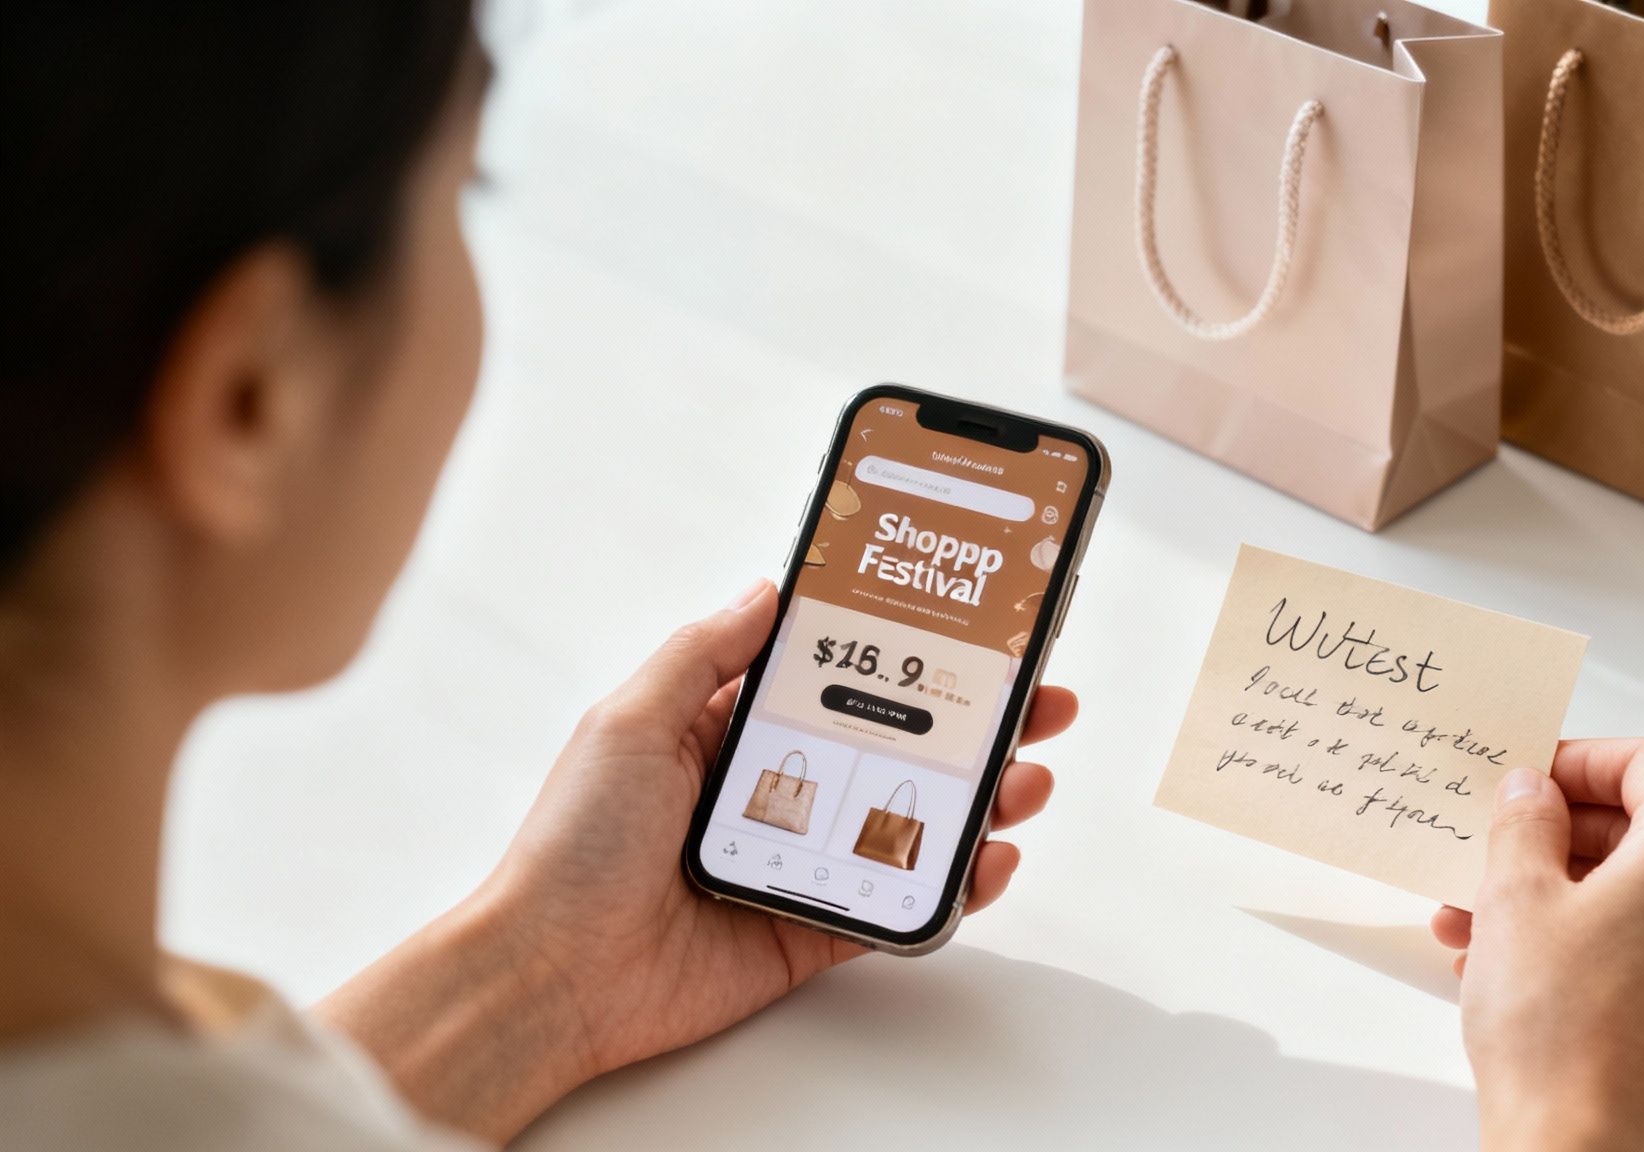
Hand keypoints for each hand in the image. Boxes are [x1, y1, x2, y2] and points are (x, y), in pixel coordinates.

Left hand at [320, 579, 1074, 1141]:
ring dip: (980, 798)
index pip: (838, 680)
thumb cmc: (573, 846)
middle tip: (1036, 702)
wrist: (554, 975)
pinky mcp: (811, 927)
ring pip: (911, 823)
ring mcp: (800, 859)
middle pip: (896, 748)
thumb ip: (705, 653)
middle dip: (972, 725)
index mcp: (728, 732)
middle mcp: (774, 791)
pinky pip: (897, 903)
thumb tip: (770, 587)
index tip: (966, 631)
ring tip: (1025, 777)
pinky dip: (952, 884)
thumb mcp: (631, 719)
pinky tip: (988, 858)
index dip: (904, 655)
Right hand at [1429, 740, 1643, 1151]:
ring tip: (1483, 924)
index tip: (1535, 778)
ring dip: (1568, 895)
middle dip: (1562, 837)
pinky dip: (1602, 944)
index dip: (1582, 760)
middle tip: (1498, 850)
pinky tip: (1528, 970)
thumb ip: (1525, 821)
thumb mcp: (1513, 895)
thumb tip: (1534, 792)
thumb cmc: (1558, 1035)